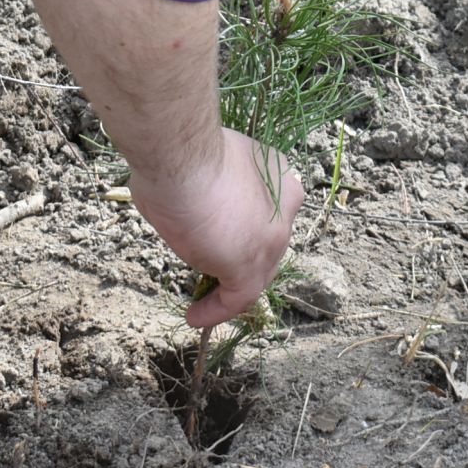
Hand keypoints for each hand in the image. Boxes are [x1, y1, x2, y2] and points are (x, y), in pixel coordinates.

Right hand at [129, 127, 305, 328]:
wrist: (182, 158)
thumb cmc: (183, 152)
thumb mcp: (211, 162)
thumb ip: (215, 184)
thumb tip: (193, 197)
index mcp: (278, 174)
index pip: (267, 209)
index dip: (245, 224)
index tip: (221, 232)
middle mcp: (285, 206)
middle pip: (265, 242)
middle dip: (240, 257)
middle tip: (210, 268)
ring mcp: (271, 238)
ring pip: (255, 272)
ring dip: (229, 289)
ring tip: (200, 303)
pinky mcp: (250, 267)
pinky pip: (237, 297)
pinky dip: (217, 309)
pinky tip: (195, 315)